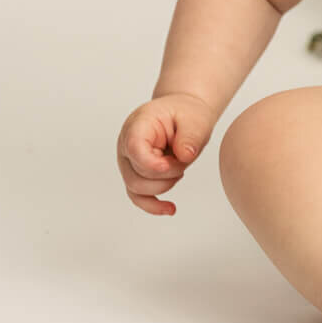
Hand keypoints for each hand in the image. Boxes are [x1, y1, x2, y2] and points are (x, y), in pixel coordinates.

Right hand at [117, 92, 216, 215]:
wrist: (183, 113)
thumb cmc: (186, 114)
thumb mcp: (195, 118)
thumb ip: (191, 135)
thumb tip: (185, 156)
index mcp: (138, 126)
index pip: (134, 149)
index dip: (152, 163)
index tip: (172, 164)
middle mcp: (126, 146)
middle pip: (136, 175)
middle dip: (166, 175)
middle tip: (185, 158)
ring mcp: (129, 163)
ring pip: (136, 189)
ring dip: (165, 185)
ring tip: (181, 168)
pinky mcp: (136, 175)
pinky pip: (138, 197)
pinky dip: (154, 205)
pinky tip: (170, 209)